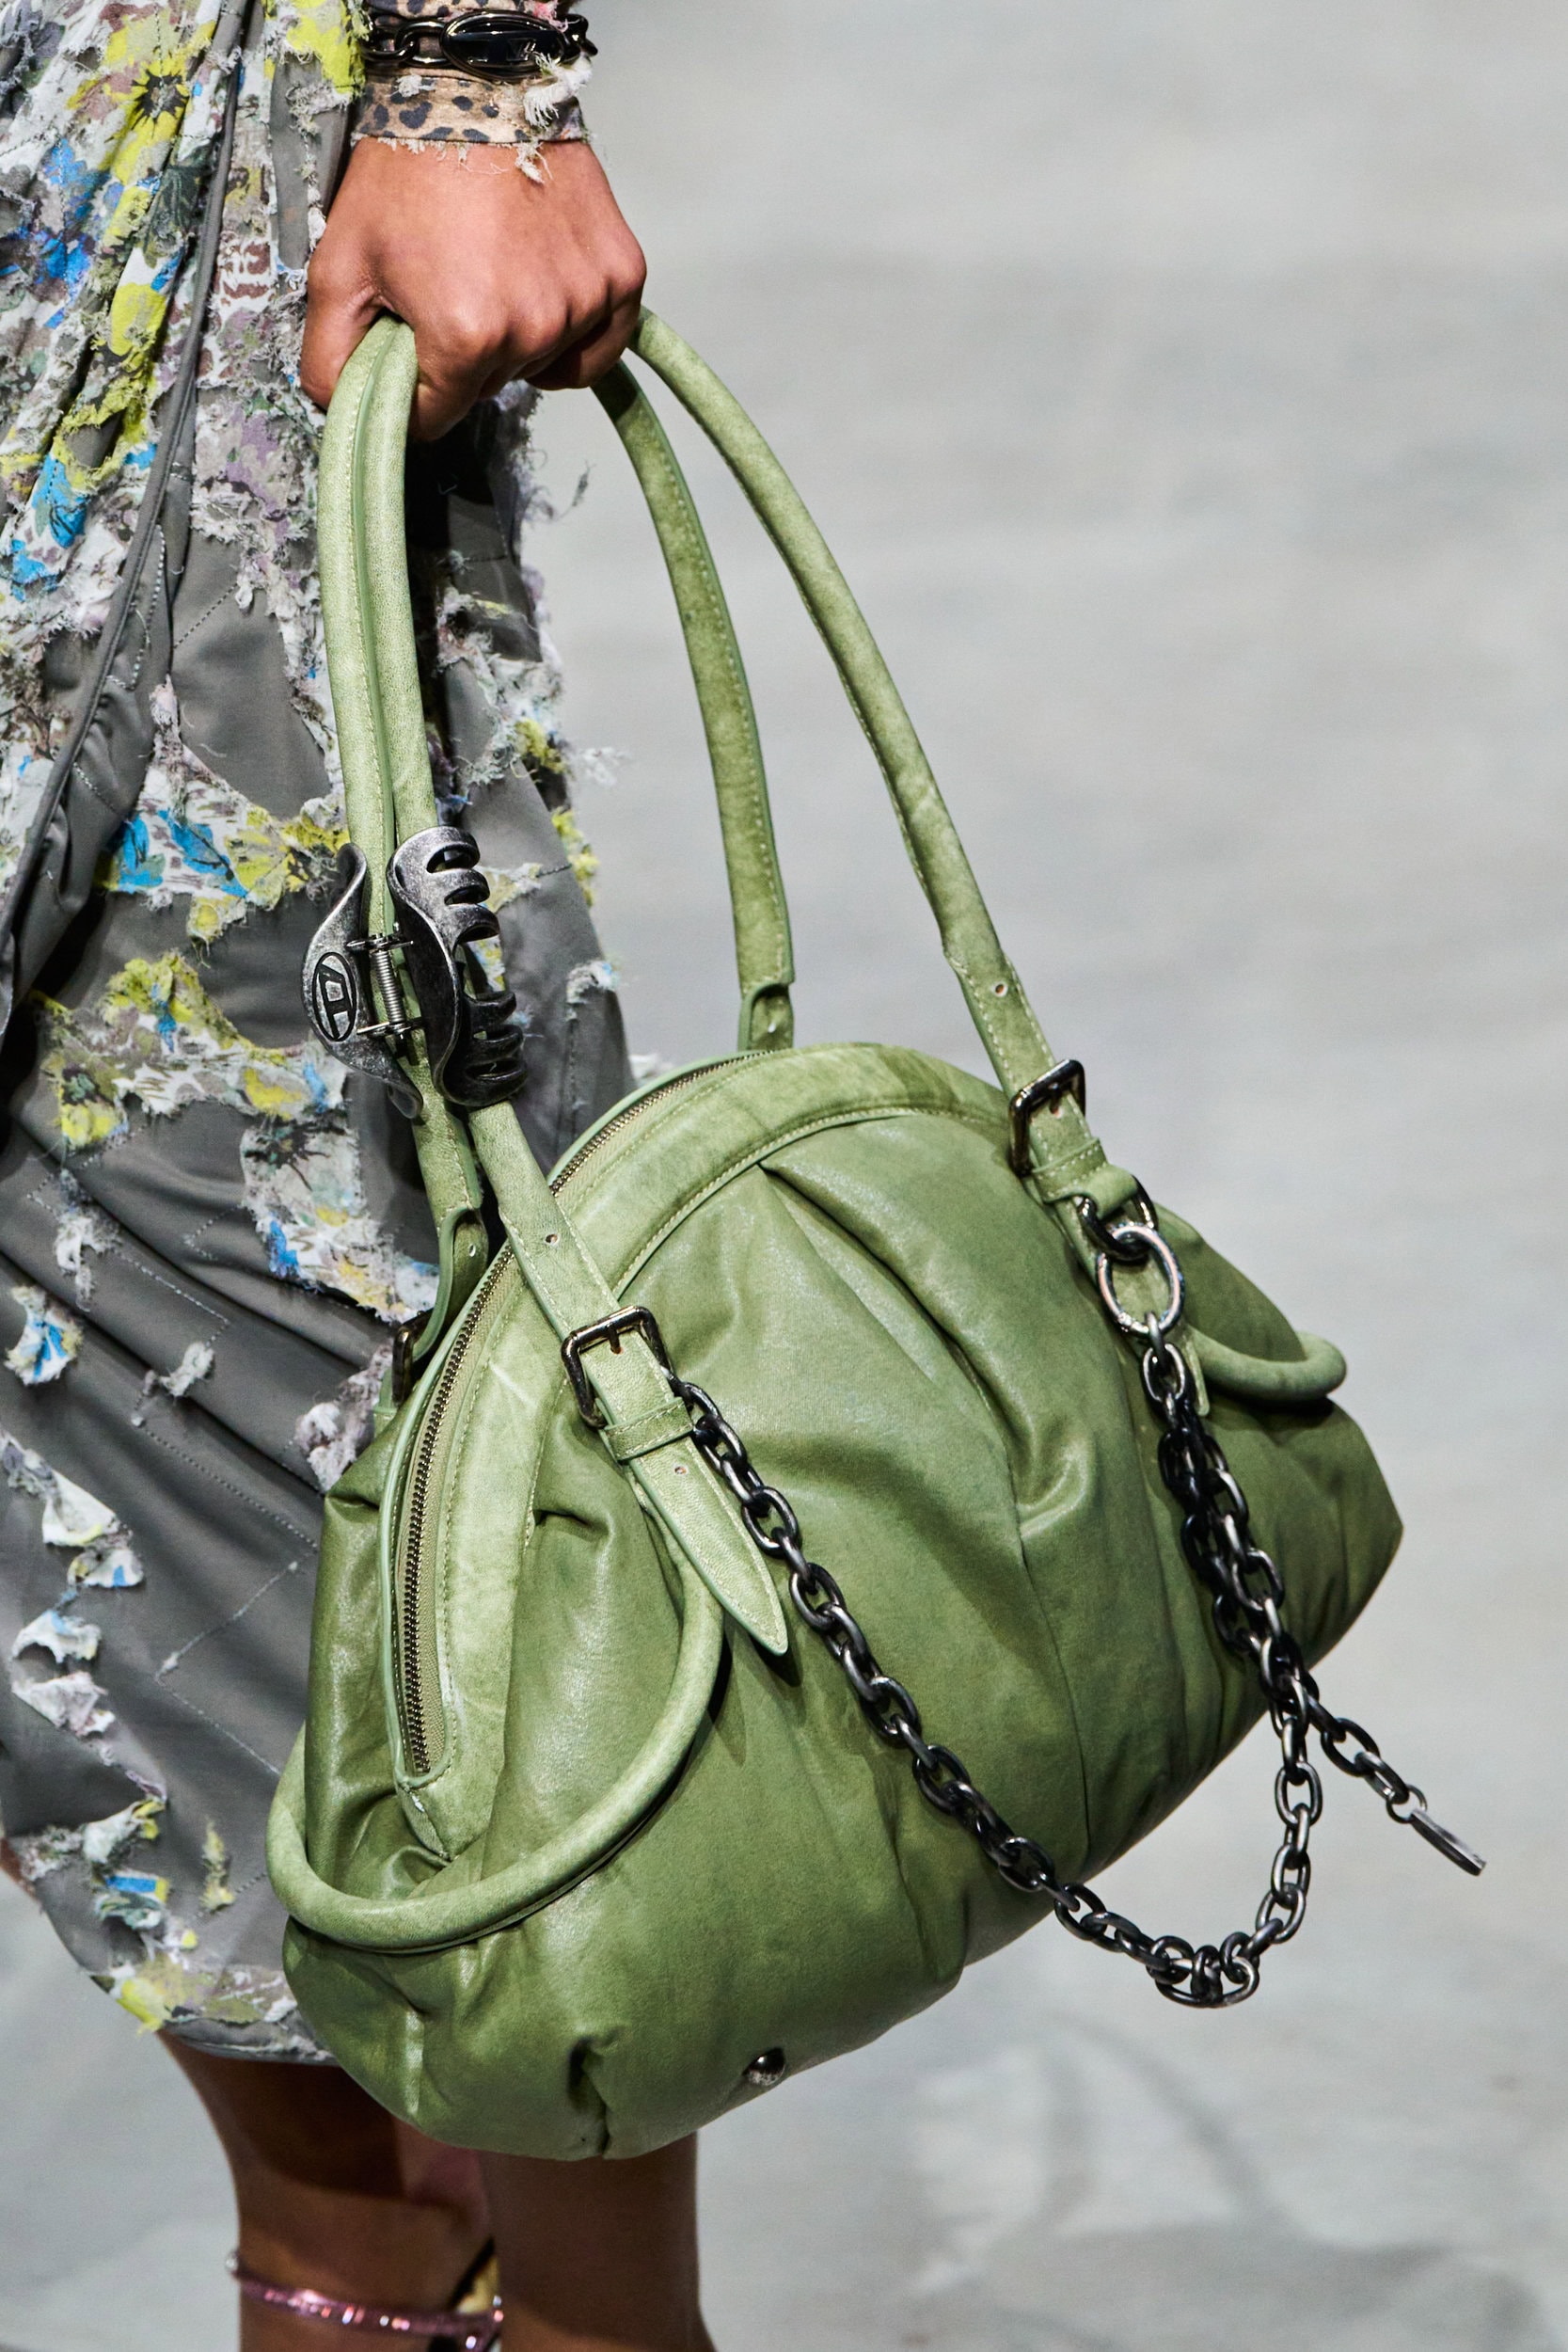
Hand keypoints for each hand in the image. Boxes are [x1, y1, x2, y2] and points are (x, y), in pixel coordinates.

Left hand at [301, 139, 645, 437]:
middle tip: (448, 287)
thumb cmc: (407, 171)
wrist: (472, 91)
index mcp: (465, 336)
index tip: (409, 345)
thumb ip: (328, 357)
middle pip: (489, 390)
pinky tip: (543, 298)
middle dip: (463, 356)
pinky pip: (600, 347)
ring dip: (517, 339)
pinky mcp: (620, 276)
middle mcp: (534, 329)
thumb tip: (337, 412)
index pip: (437, 418)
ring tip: (494, 272)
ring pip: (542, 366)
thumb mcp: (339, 266)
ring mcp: (584, 302)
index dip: (414, 390)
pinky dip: (573, 335)